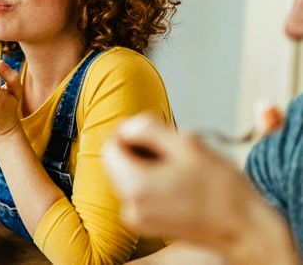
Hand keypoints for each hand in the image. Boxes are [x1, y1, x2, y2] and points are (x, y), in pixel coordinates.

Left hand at [103, 115, 290, 260]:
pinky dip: (151, 182)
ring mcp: (137, 218)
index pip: (111, 146)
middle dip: (140, 151)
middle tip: (173, 151)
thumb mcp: (185, 143)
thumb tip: (125, 126)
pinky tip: (178, 183)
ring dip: (147, 166)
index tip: (156, 135)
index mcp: (134, 185)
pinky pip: (138, 193)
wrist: (244, 227)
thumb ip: (147, 128)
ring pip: (127, 176)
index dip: (131, 134)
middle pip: (117, 162)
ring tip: (179, 168)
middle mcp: (129, 205)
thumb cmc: (221, 188)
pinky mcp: (146, 225)